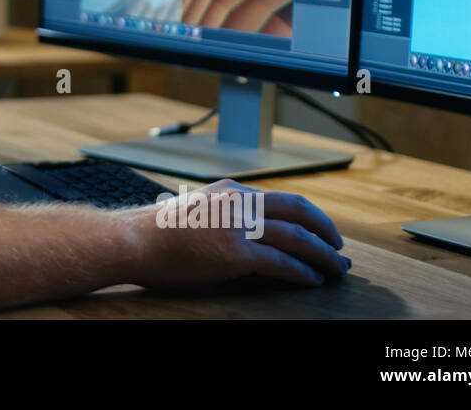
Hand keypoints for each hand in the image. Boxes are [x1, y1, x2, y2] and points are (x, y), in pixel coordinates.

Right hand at [124, 179, 349, 287]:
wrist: (131, 240)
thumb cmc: (157, 233)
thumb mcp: (199, 213)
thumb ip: (229, 220)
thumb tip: (255, 242)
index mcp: (231, 190)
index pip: (283, 199)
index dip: (310, 216)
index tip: (321, 231)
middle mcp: (240, 202)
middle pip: (300, 211)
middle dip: (326, 232)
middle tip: (339, 250)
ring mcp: (239, 226)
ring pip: (298, 237)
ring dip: (323, 255)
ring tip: (336, 269)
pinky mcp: (236, 253)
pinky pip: (282, 263)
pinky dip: (302, 273)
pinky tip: (312, 281)